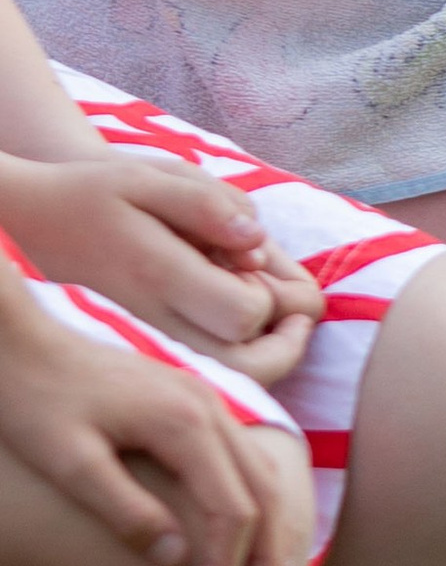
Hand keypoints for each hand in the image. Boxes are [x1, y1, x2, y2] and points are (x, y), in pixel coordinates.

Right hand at [0, 152, 321, 380]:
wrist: (32, 227)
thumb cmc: (96, 195)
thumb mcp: (147, 178)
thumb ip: (207, 206)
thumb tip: (256, 242)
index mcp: (158, 276)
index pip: (245, 312)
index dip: (271, 293)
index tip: (256, 266)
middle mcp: (155, 326)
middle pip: (251, 371)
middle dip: (286, 344)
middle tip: (293, 313)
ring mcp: (149, 351)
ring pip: (231, 386)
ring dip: (264, 354)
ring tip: (255, 306)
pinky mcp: (145, 361)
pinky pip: (206, 380)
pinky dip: (235, 358)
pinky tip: (224, 315)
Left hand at [0, 277, 306, 565]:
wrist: (19, 342)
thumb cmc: (36, 403)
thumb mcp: (70, 464)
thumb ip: (125, 510)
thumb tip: (177, 559)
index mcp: (185, 423)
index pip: (231, 509)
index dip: (220, 564)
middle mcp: (209, 408)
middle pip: (264, 492)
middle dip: (266, 556)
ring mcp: (205, 401)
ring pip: (262, 472)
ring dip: (269, 530)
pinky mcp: (191, 403)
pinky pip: (244, 457)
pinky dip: (255, 500)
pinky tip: (245, 529)